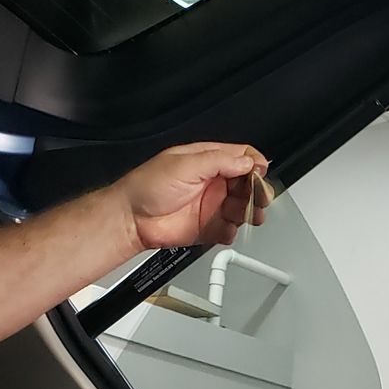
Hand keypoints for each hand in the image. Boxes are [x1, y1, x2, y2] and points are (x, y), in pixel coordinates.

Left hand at [119, 143, 270, 251]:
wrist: (130, 219)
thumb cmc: (146, 187)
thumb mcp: (184, 164)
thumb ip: (219, 161)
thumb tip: (247, 161)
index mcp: (207, 161)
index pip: (242, 157)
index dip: (254, 164)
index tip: (259, 174)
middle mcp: (212, 182)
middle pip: (248, 184)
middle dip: (257, 191)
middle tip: (258, 198)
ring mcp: (211, 205)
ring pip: (243, 208)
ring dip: (249, 212)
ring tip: (247, 216)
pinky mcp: (208, 227)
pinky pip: (229, 230)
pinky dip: (232, 231)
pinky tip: (226, 229)